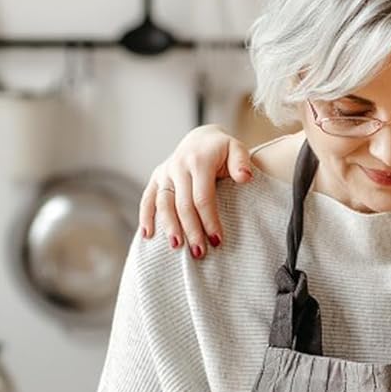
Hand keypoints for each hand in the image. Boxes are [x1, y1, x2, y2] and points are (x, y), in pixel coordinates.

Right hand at [138, 125, 252, 257]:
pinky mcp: (156, 177)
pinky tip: (147, 236)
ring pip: (164, 203)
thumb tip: (245, 178)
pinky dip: (145, 217)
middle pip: (183, 204)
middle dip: (191, 230)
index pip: (202, 197)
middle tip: (199, 253)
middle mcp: (178, 166)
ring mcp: (165, 172)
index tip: (217, 241)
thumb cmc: (223, 151)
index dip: (209, 220)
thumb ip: (241, 162)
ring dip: (169, 227)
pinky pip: (148, 198)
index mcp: (199, 161)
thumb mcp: (236, 149)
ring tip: (176, 248)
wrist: (201, 138)